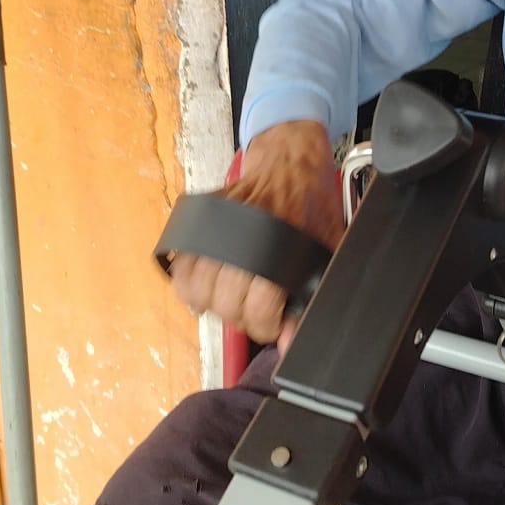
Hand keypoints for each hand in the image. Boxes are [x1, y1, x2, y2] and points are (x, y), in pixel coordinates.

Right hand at [170, 119, 343, 346]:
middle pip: (224, 304)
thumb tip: (290, 342)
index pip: (257, 310)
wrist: (292, 162)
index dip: (265, 327)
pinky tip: (209, 281)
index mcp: (278, 249)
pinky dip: (189, 282)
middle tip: (254, 310)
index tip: (272, 323)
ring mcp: (216, 228)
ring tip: (230, 296)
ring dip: (211, 302)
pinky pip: (179, 264)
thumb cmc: (312, 207)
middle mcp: (242, 239)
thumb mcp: (325, 253)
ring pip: (194, 289)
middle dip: (240, 317)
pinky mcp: (199, 218)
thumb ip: (309, 299)